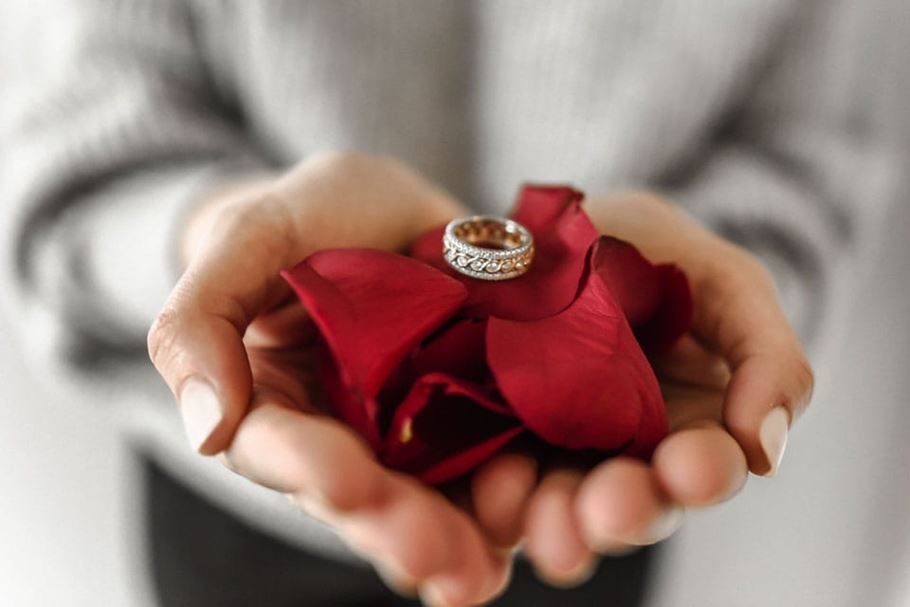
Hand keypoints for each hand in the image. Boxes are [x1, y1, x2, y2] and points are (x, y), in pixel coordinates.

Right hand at [148, 153, 510, 605]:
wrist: (395, 207)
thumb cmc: (310, 216)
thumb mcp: (250, 236)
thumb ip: (201, 319)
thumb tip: (205, 429)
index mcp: (276, 400)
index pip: (278, 448)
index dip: (309, 468)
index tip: (345, 482)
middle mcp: (344, 432)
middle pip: (361, 497)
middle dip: (392, 528)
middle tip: (427, 554)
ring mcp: (413, 433)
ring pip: (427, 502)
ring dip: (453, 541)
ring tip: (476, 571)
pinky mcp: (475, 418)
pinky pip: (490, 470)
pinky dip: (509, 504)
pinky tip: (529, 526)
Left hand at [466, 193, 813, 584]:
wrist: (558, 226)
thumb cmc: (654, 252)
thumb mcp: (725, 282)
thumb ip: (766, 355)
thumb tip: (763, 452)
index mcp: (690, 426)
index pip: (705, 466)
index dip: (701, 473)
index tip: (691, 469)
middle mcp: (623, 453)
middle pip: (630, 501)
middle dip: (623, 510)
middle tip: (608, 512)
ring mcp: (552, 449)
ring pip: (559, 503)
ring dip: (555, 520)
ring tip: (545, 529)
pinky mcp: (490, 436)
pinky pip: (493, 476)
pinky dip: (495, 493)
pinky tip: (494, 494)